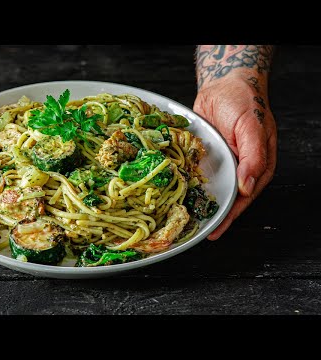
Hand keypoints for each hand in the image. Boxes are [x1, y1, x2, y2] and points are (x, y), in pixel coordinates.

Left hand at [193, 75, 276, 239]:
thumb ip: (253, 157)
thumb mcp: (252, 128)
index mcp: (257, 167)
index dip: (229, 216)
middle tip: (194, 232)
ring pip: (210, 188)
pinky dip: (188, 184)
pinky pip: (197, 173)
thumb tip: (247, 187)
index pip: (243, 198)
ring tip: (183, 220)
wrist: (224, 84)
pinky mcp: (206, 156)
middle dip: (211, 215)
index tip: (215, 231)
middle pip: (226, 198)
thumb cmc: (244, 102)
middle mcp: (238, 168)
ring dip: (198, 203)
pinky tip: (176, 194)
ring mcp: (222, 163)